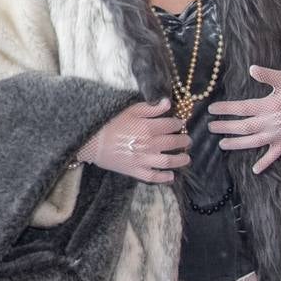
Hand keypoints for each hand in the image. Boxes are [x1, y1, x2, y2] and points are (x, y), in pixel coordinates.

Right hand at [75, 98, 191, 183]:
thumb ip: (150, 108)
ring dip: (181, 160)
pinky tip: (171, 176)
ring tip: (186, 158)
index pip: (171, 125)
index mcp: (148, 127)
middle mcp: (150, 144)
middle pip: (174, 143)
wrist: (92, 141)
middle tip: (187, 141)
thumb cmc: (110, 123)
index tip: (179, 124)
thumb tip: (167, 103)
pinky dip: (164, 177)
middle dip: (184, 141)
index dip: (178, 124)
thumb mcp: (130, 110)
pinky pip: (154, 176)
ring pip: (169, 161)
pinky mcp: (136, 171)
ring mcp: (144, 159)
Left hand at [207, 66, 280, 173]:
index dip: (226, 109)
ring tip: (222, 144)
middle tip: (211, 127)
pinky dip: (265, 163)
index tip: (211, 109)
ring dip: (237, 144)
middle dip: (226, 127)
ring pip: (253, 142)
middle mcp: (271, 122)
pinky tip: (255, 170)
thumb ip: (268, 74)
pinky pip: (274, 155)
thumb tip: (251, 68)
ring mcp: (278, 135)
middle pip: (244, 127)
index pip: (242, 108)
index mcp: (269, 106)